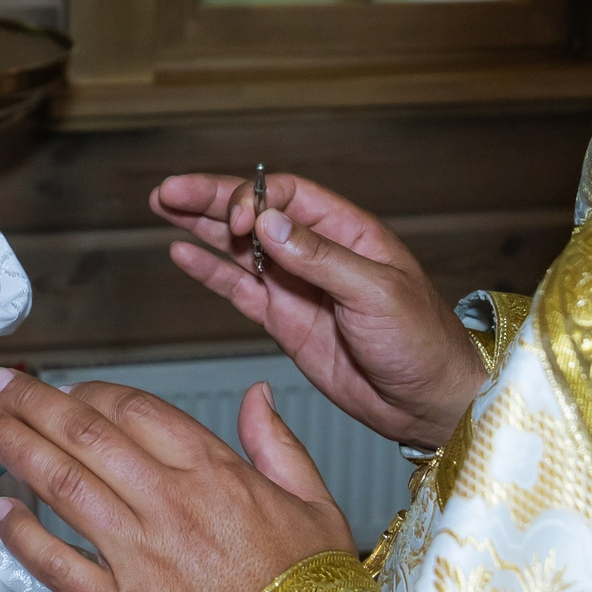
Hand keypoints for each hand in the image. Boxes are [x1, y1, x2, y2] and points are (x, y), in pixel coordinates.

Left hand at [0, 371, 353, 591]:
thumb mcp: (315, 507)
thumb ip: (279, 444)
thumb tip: (258, 396)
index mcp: (216, 475)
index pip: (136, 411)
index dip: (93, 392)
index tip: (69, 386)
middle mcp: (169, 506)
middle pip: (87, 436)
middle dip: (37, 404)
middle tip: (2, 387)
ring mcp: (138, 557)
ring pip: (64, 486)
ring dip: (19, 449)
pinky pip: (57, 563)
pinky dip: (24, 534)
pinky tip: (3, 511)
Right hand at [153, 171, 484, 449]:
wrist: (429, 401)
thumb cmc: (423, 341)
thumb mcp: (377, 293)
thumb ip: (321, 258)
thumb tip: (270, 222)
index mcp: (347, 232)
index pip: (288, 197)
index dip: (254, 200)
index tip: (237, 222)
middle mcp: (317, 253)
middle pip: (256, 214)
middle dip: (211, 199)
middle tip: (167, 190)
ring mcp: (298, 287)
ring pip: (239, 248)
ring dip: (202, 227)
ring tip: (162, 206)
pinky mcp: (285, 321)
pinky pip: (239, 289)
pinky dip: (210, 271)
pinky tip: (182, 253)